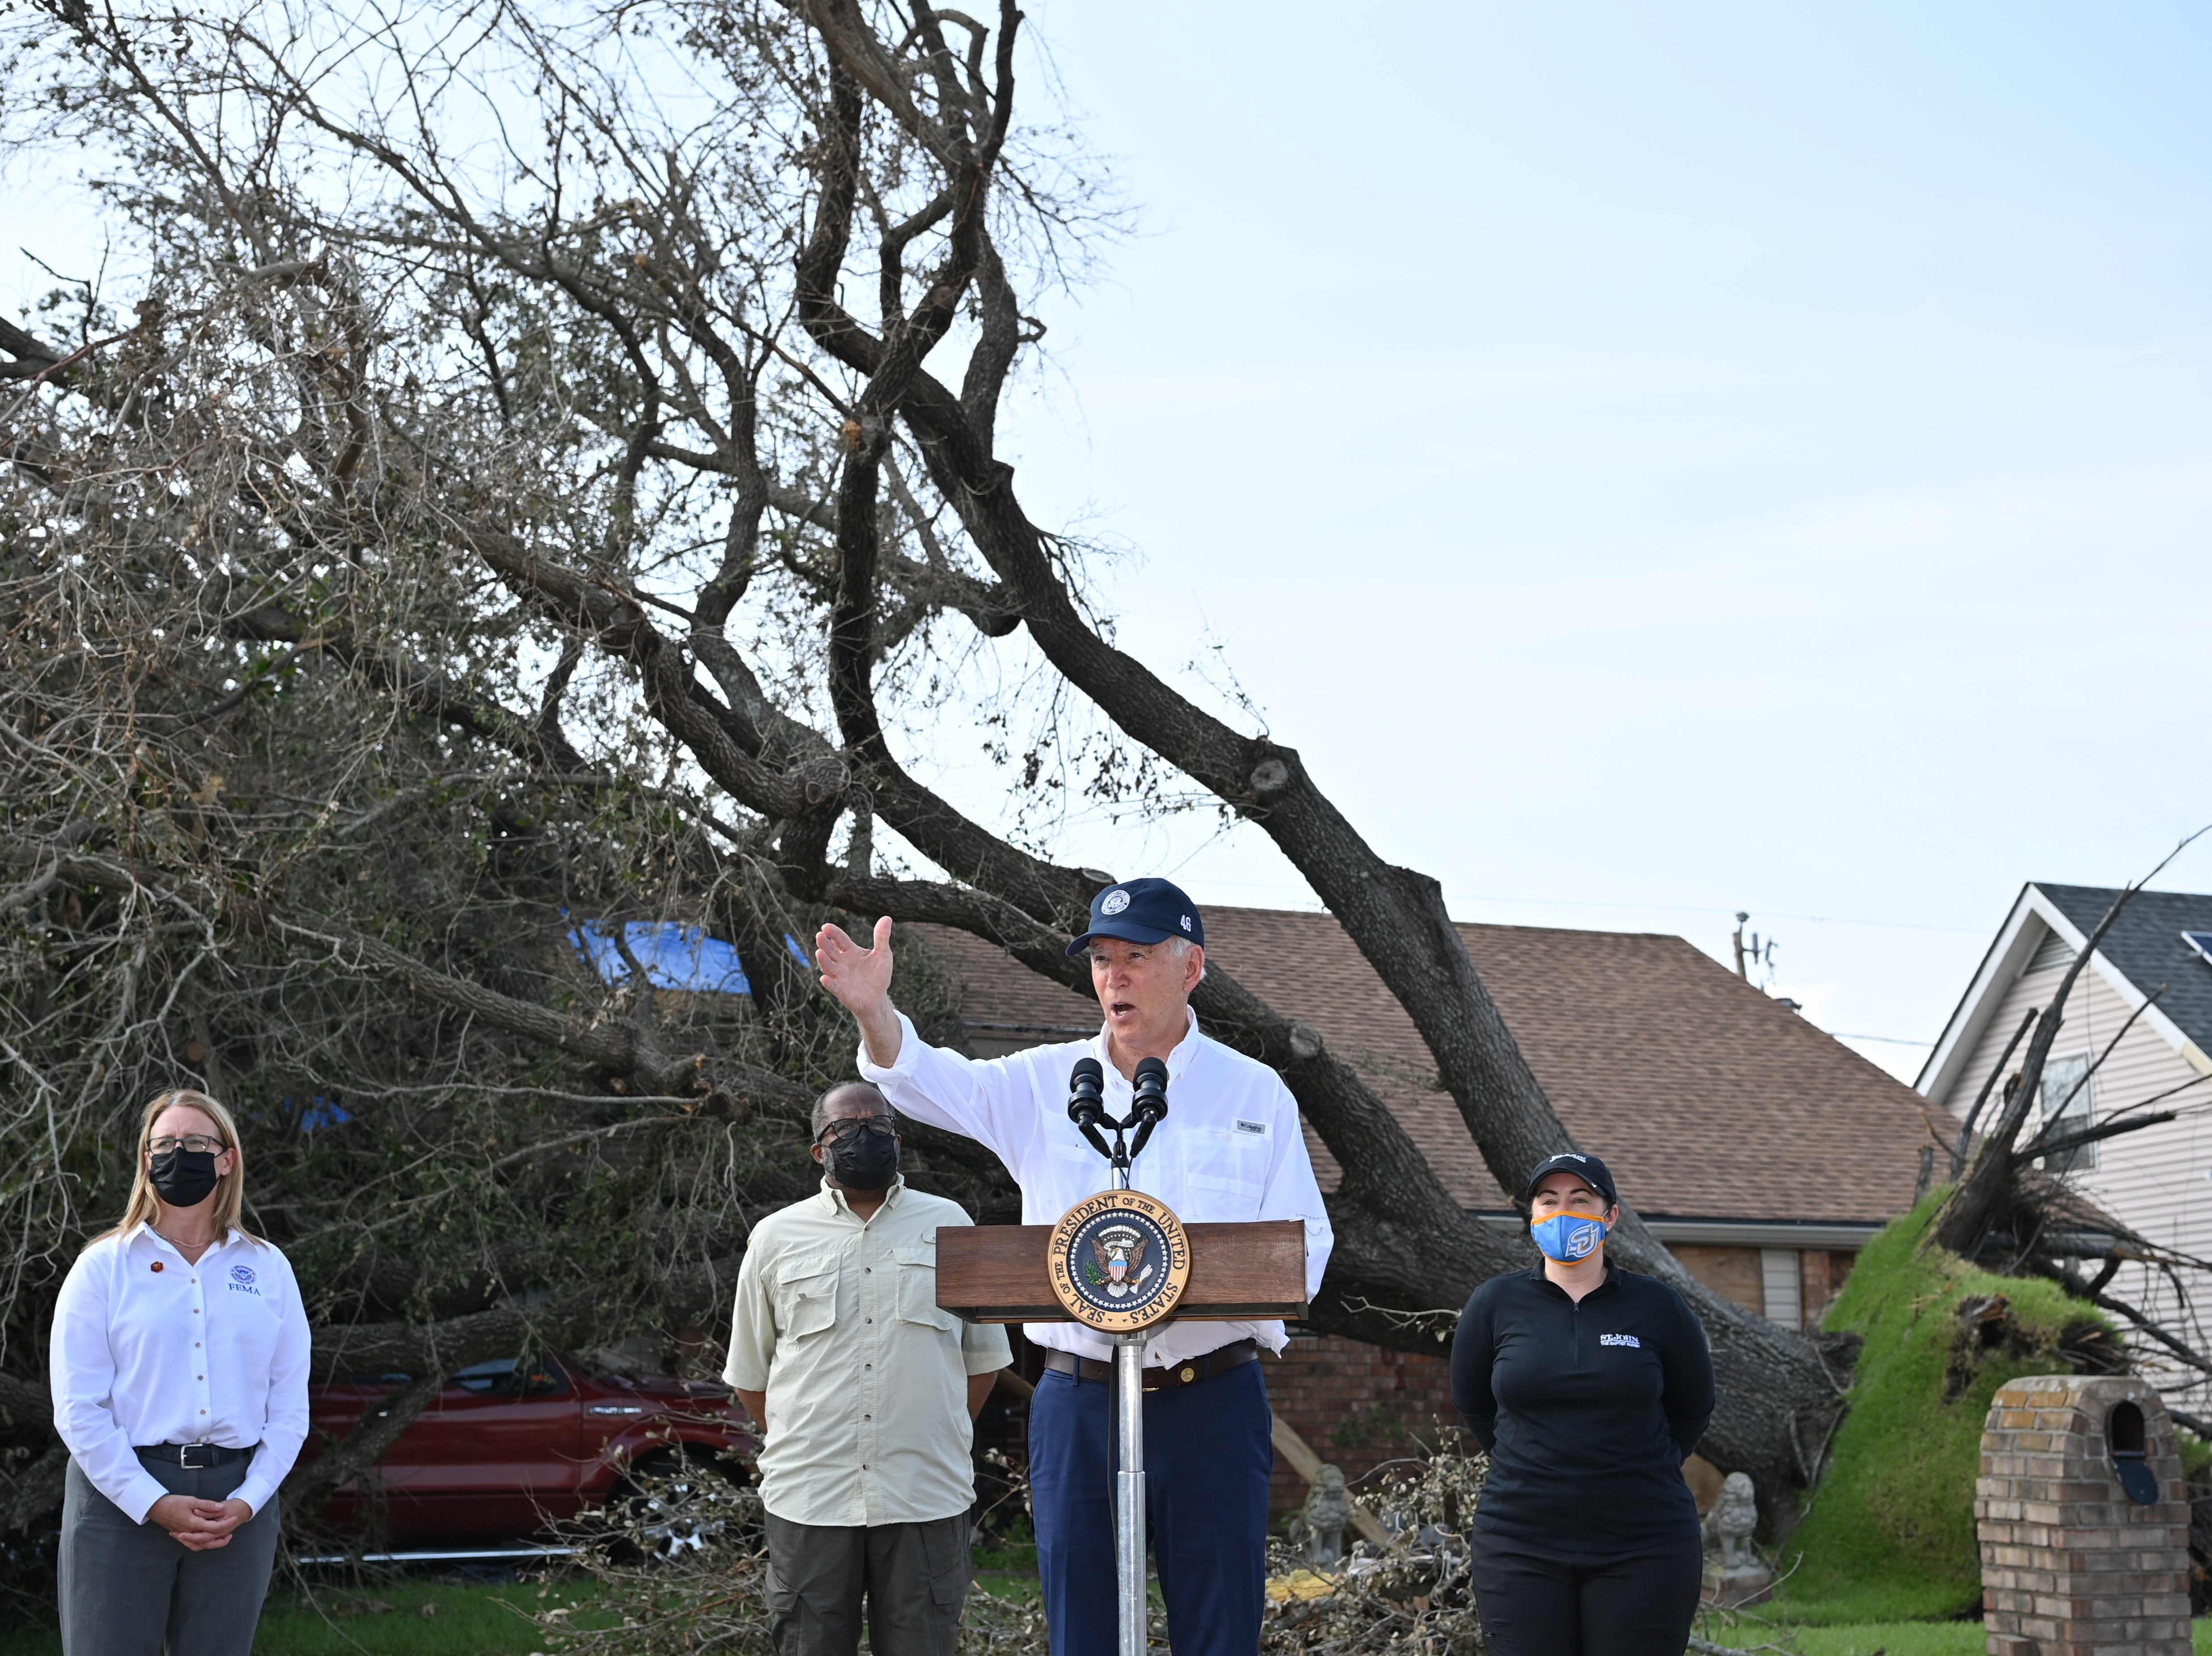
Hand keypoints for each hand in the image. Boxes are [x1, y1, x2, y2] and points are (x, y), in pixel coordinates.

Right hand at [148, 1493, 237, 1550]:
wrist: (155, 1508)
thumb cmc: (173, 1502)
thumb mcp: (192, 1500)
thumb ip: (207, 1505)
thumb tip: (221, 1508)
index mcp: (193, 1524)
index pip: (213, 1527)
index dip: (226, 1523)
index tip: (234, 1518)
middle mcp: (189, 1532)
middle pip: (208, 1542)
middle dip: (221, 1540)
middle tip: (231, 1534)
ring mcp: (183, 1535)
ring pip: (199, 1546)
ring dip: (211, 1544)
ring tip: (221, 1538)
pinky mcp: (180, 1535)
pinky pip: (191, 1544)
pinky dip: (200, 1544)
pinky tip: (206, 1539)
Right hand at [815, 918, 901, 1064]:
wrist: (877, 997)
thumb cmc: (878, 974)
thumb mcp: (883, 954)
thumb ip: (882, 937)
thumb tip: (887, 918)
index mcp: (851, 951)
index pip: (840, 939)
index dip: (833, 933)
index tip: (826, 926)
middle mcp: (842, 963)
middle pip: (830, 951)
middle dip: (824, 944)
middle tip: (819, 935)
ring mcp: (840, 977)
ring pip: (828, 967)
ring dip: (823, 960)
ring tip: (819, 952)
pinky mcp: (841, 991)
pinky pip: (833, 986)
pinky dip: (829, 983)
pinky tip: (824, 978)